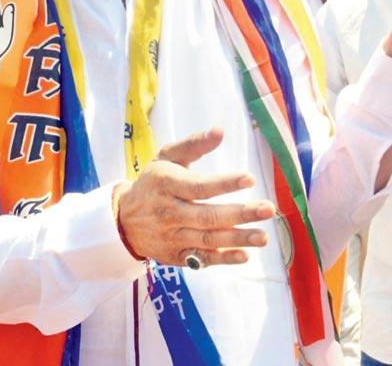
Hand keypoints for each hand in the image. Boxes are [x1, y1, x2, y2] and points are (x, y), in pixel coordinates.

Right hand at [115, 128, 276, 266]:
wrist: (123, 220)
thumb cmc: (153, 182)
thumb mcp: (167, 157)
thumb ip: (194, 144)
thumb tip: (220, 131)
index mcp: (167, 184)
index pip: (199, 186)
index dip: (225, 183)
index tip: (250, 179)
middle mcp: (169, 212)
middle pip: (207, 216)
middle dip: (240, 214)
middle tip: (268, 209)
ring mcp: (172, 237)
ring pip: (208, 239)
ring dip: (238, 239)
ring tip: (263, 236)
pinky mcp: (175, 256)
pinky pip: (201, 259)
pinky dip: (223, 259)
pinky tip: (245, 255)